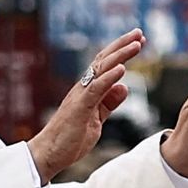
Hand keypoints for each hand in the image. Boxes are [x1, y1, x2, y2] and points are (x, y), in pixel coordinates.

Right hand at [28, 32, 142, 178]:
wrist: (49, 154)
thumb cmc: (70, 138)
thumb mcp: (97, 119)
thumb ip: (109, 102)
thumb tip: (124, 87)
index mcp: (88, 90)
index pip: (106, 65)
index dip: (121, 52)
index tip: (138, 42)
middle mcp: (83, 88)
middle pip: (104, 60)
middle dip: (122, 45)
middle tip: (139, 33)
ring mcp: (80, 96)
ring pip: (101, 69)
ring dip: (120, 55)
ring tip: (136, 44)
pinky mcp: (79, 107)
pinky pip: (95, 89)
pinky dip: (109, 78)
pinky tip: (122, 69)